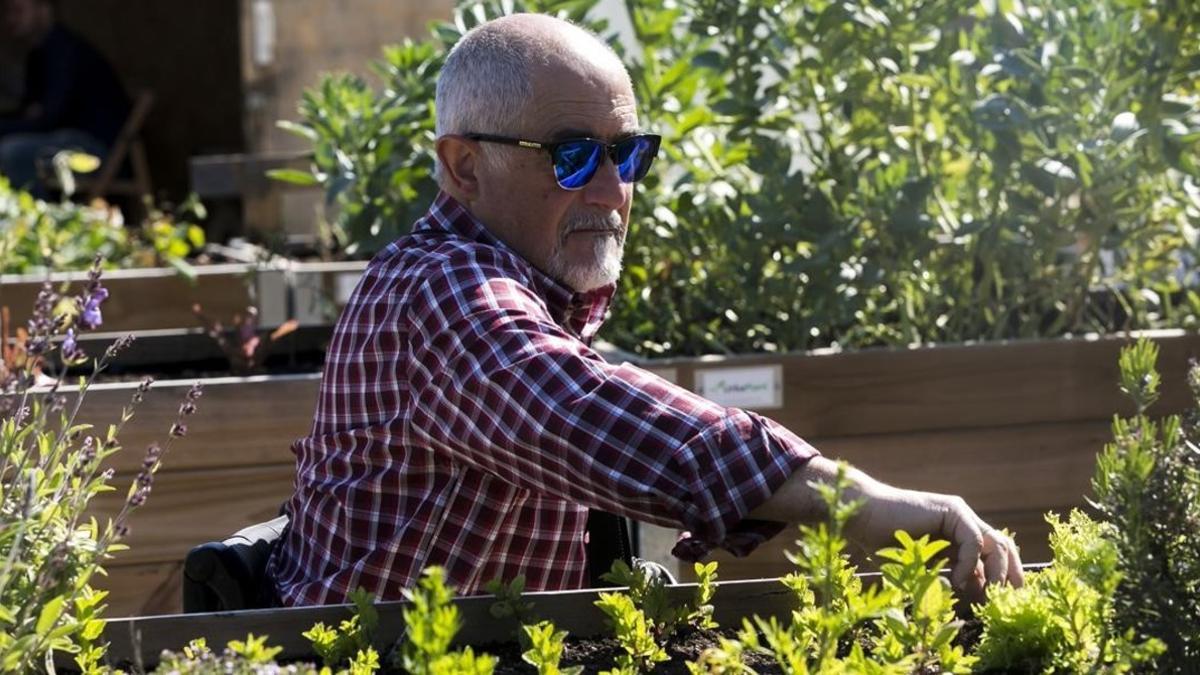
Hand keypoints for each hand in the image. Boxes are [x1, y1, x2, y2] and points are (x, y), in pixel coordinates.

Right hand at [847, 481, 1023, 601]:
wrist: (864, 520)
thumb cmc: (885, 546)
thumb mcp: (927, 570)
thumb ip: (952, 578)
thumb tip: (980, 596)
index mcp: (960, 536)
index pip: (996, 555)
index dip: (1005, 578)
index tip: (1006, 605)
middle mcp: (964, 523)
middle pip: (1004, 548)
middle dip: (1011, 576)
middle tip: (1008, 602)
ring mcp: (960, 515)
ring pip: (996, 543)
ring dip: (997, 573)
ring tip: (988, 595)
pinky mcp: (952, 510)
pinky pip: (973, 540)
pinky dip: (970, 564)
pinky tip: (956, 580)